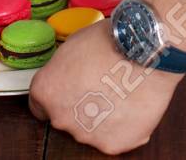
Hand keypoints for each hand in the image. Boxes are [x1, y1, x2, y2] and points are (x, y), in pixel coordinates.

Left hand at [29, 18, 179, 154]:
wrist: (145, 51)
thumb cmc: (111, 41)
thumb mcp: (73, 44)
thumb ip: (62, 69)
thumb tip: (68, 77)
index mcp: (46, 91)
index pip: (40, 105)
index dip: (57, 94)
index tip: (69, 89)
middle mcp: (61, 118)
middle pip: (66, 117)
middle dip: (79, 105)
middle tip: (100, 85)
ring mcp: (86, 135)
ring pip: (90, 129)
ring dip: (101, 116)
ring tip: (120, 91)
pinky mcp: (112, 145)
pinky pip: (113, 137)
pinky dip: (121, 125)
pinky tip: (131, 104)